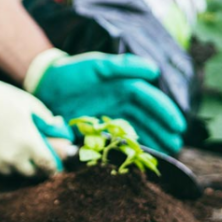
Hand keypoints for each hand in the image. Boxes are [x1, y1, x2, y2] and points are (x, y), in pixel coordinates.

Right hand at [0, 71, 74, 175]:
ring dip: (15, 163)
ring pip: (12, 172)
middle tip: (32, 155)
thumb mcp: (27, 103)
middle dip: (35, 165)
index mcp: (29, 142)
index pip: (49, 165)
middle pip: (31, 173)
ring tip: (10, 146)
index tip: (54, 165)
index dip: (54, 167)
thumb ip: (47, 119)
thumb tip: (57, 129)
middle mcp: (14, 157)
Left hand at [24, 49, 186, 154]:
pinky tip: (142, 156)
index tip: (177, 125)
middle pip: (146, 117)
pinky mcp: (97, 130)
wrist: (44, 85)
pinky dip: (131, 147)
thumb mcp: (97, 65)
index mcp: (123, 85)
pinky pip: (118, 140)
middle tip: (176, 144)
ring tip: (167, 152)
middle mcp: (120, 102)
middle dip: (163, 130)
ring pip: (136, 129)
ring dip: (153, 140)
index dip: (164, 111)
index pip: (148, 98)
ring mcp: (109, 116)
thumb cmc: (71, 71)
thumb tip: (154, 70)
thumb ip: (123, 66)